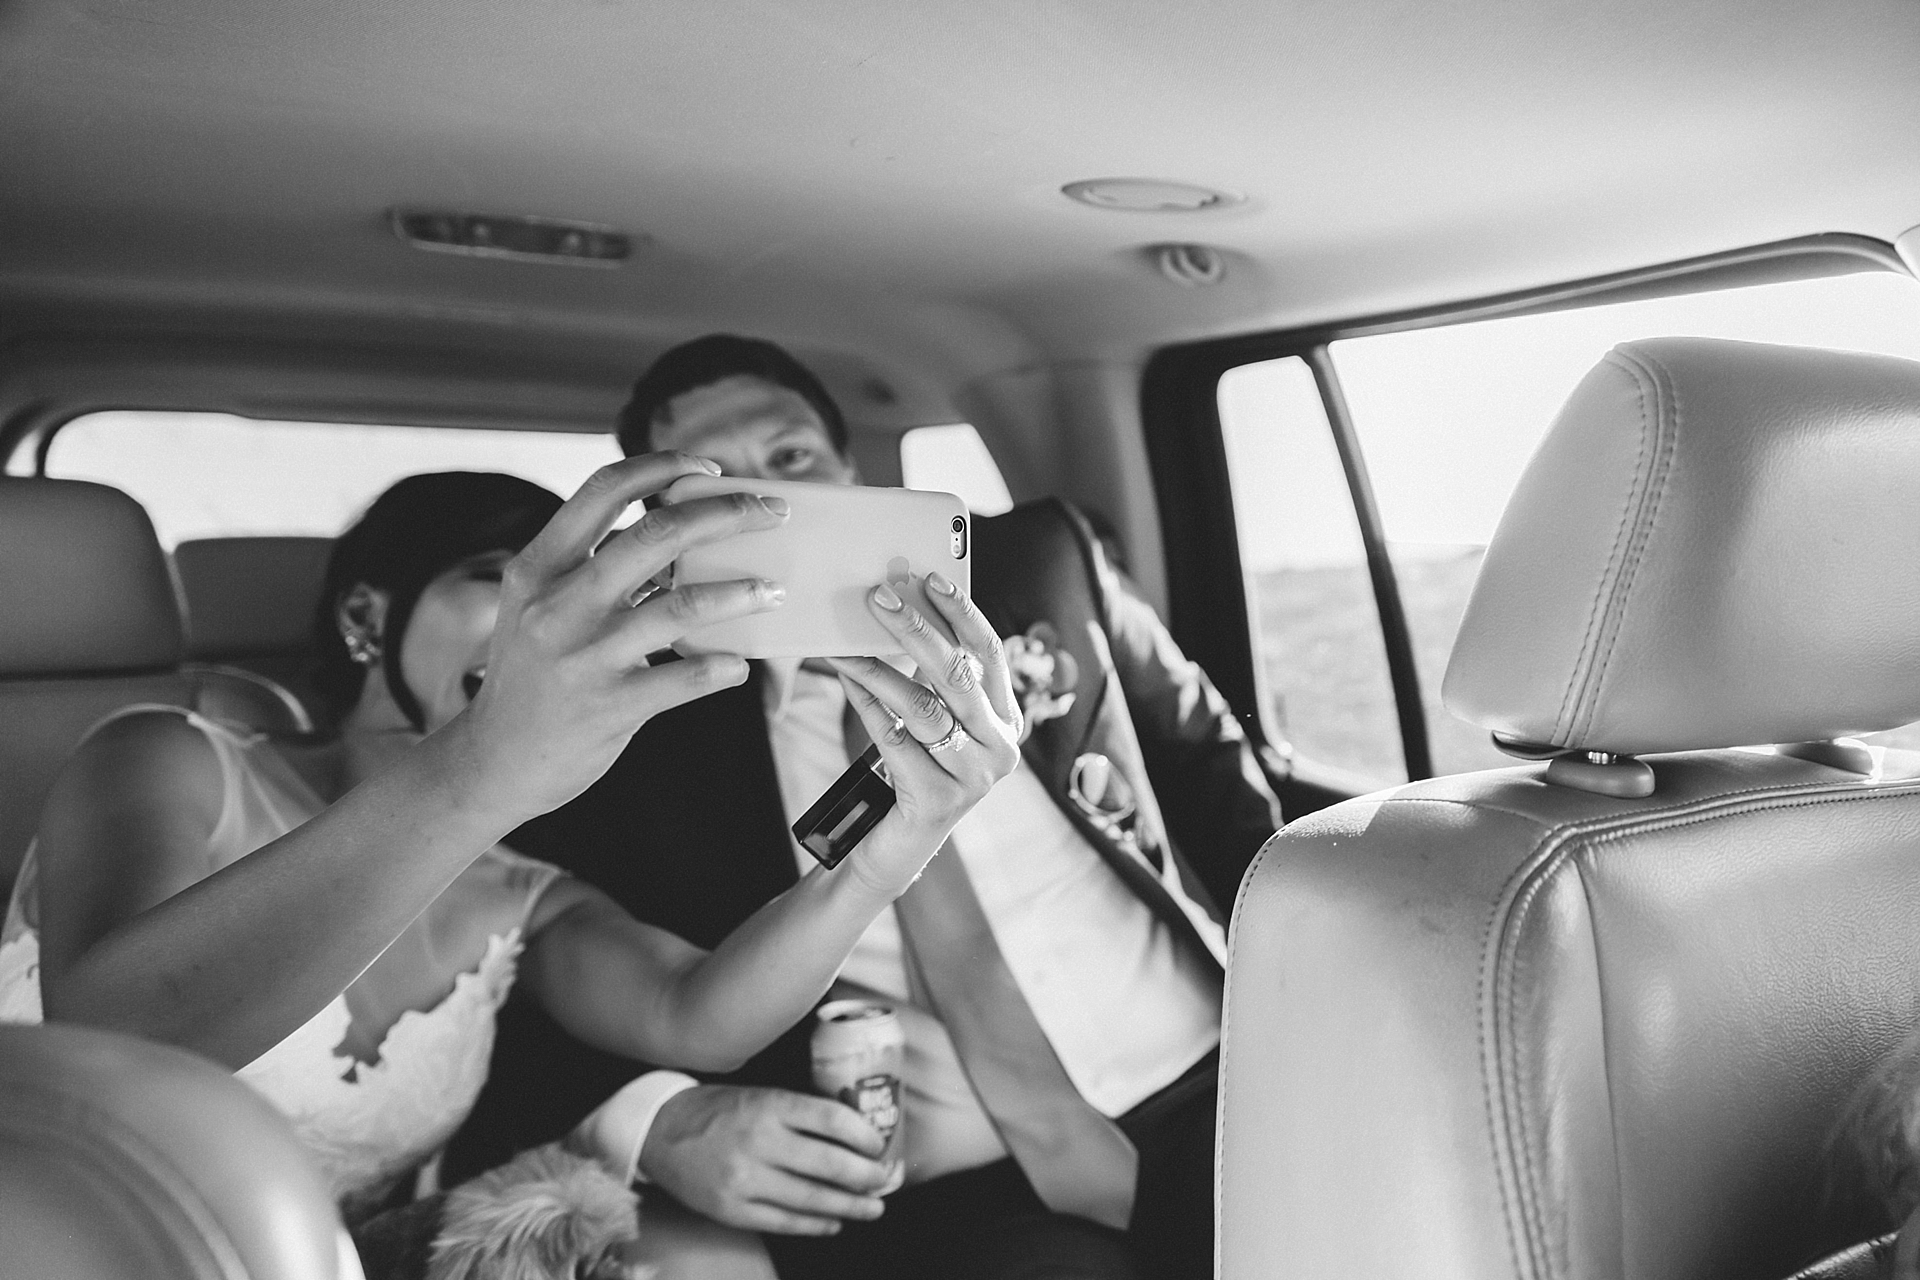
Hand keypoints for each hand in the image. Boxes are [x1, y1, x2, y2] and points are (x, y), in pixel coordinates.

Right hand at [442, 452, 789, 823]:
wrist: (493, 761)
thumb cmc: (532, 676)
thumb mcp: (539, 607)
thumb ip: (591, 569)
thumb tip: (680, 535)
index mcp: (539, 567)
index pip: (603, 489)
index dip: (662, 467)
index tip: (710, 469)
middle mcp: (557, 604)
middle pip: (656, 534)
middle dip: (726, 514)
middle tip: (771, 513)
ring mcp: (584, 657)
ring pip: (680, 606)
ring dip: (740, 593)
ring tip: (773, 589)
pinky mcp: (610, 706)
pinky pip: (685, 678)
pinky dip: (722, 667)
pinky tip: (739, 664)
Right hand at [638, 1085, 890, 1234]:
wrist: (661, 1131)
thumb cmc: (721, 1110)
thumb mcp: (761, 1096)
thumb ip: (801, 1113)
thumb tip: (856, 1135)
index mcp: (770, 1105)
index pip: (832, 1119)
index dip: (865, 1135)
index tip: (881, 1145)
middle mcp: (759, 1141)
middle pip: (829, 1163)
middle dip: (867, 1176)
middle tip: (886, 1180)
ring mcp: (744, 1179)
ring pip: (812, 1198)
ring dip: (850, 1206)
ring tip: (873, 1208)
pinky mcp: (732, 1209)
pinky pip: (785, 1222)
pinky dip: (815, 1224)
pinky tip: (834, 1221)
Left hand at [826, 570, 1022, 893]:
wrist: (898, 846)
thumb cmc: (912, 769)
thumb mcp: (931, 719)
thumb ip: (930, 678)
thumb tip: (896, 609)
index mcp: (1007, 721)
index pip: (990, 654)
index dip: (961, 613)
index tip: (930, 578)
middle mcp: (1001, 748)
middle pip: (958, 674)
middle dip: (916, 630)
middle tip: (879, 597)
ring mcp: (975, 777)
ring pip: (923, 707)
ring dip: (878, 668)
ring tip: (845, 645)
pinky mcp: (940, 800)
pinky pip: (894, 738)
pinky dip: (866, 705)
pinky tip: (846, 680)